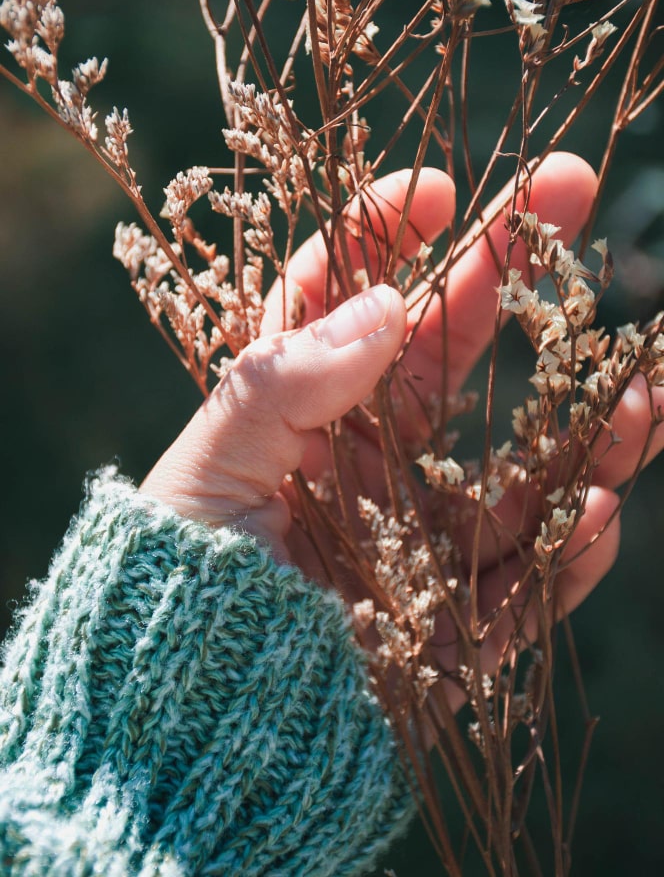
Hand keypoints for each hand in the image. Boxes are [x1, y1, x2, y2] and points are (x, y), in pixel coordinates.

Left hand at [141, 153, 663, 694]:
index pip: (346, 306)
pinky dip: (569, 551)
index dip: (387, 239)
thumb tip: (383, 302)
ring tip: (638, 387)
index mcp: (300, 417)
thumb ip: (284, 382)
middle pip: (448, 356)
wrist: (195, 724)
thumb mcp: (209, 469)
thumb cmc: (181, 587)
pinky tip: (596, 507)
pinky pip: (527, 581)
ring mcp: (417, 539)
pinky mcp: (451, 622)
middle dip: (507, 277)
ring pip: (518, 468)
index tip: (437, 189)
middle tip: (569, 197)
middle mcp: (367, 466)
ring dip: (583, 428)